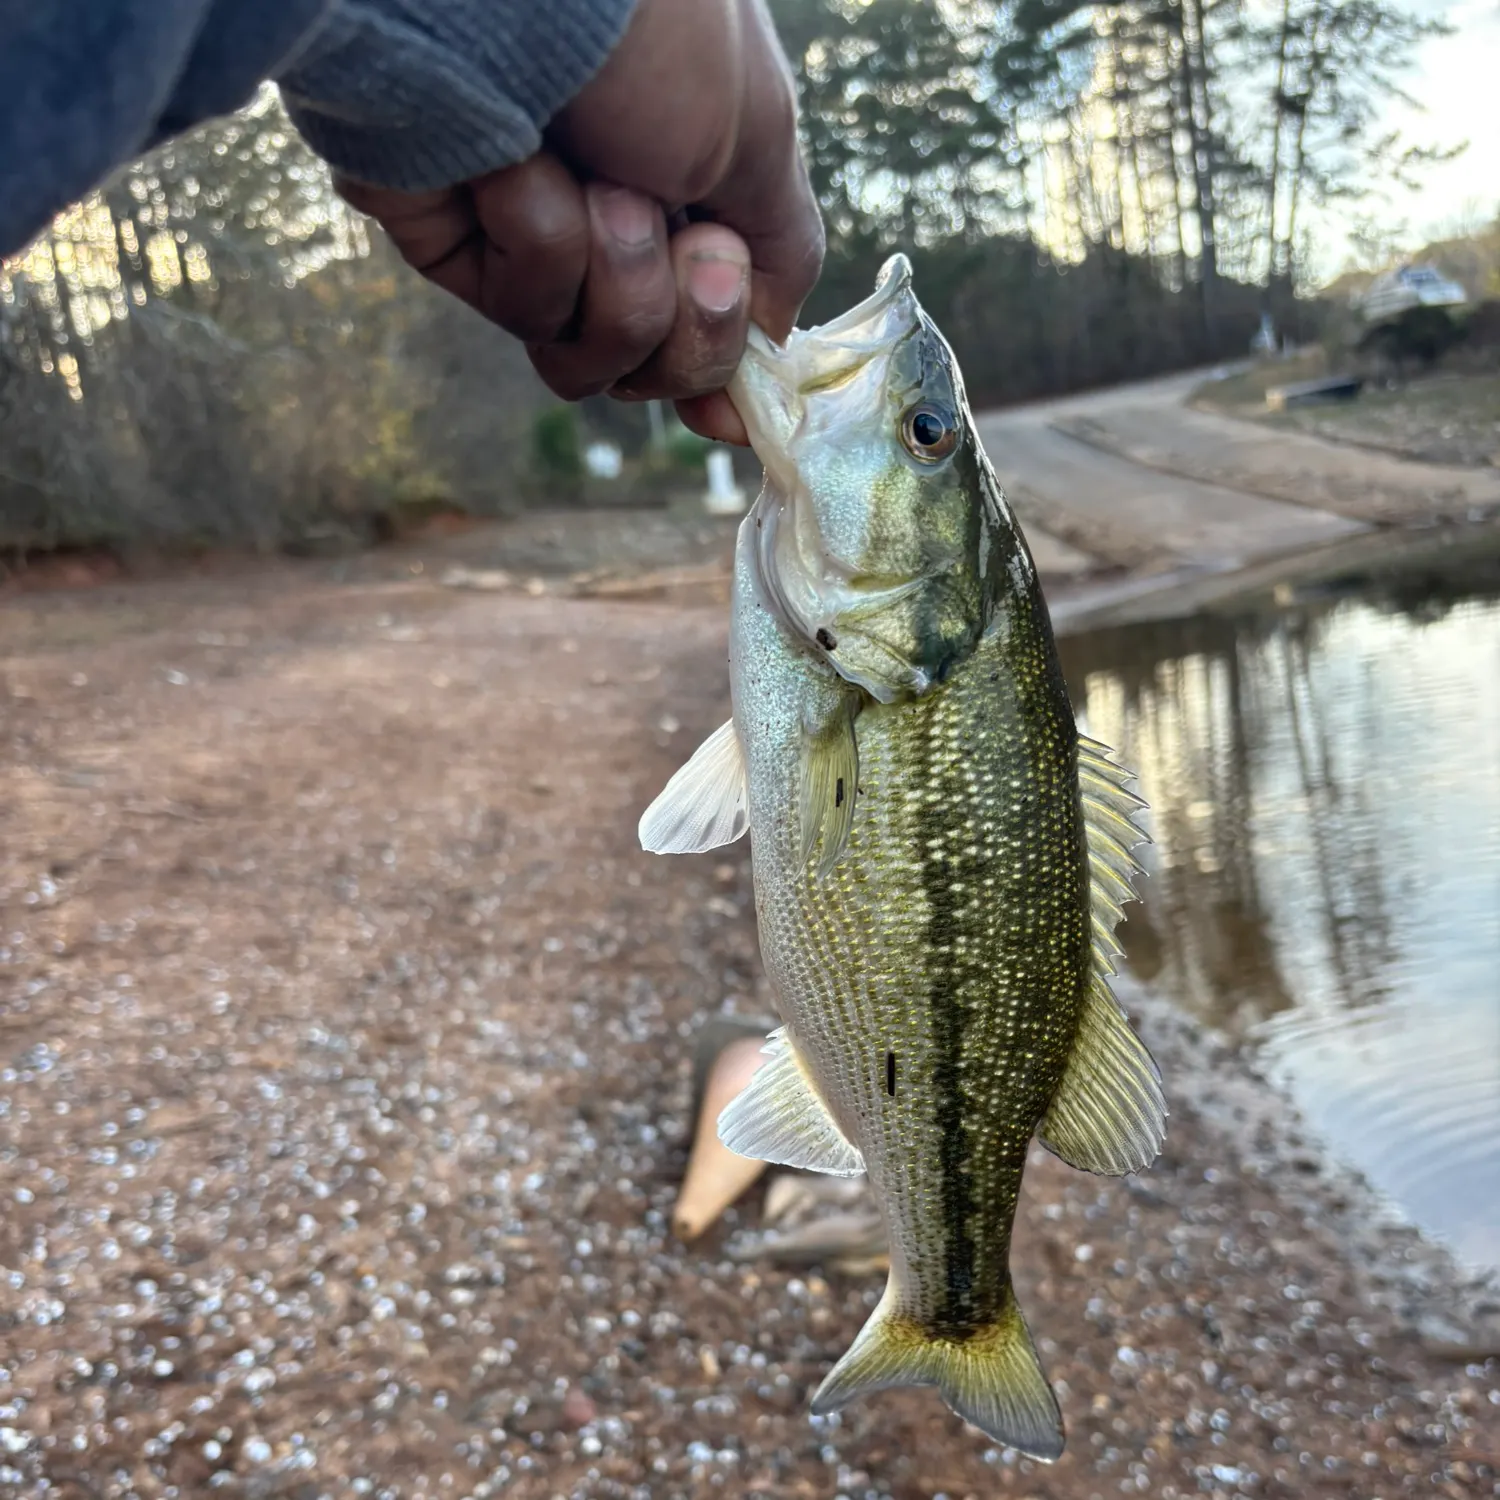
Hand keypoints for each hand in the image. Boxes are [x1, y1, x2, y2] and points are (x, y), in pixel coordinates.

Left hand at [333, 0, 823, 444]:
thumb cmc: (655, 37)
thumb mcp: (763, 140)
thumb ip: (781, 255)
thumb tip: (768, 349)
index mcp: (691, 185)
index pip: (711, 320)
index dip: (722, 357)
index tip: (731, 381)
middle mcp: (613, 217)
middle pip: (657, 362)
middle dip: (681, 318)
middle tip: (682, 239)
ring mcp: (532, 236)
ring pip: (593, 357)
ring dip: (617, 281)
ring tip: (600, 189)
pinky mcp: (457, 247)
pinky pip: (526, 313)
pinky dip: (540, 245)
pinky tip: (519, 167)